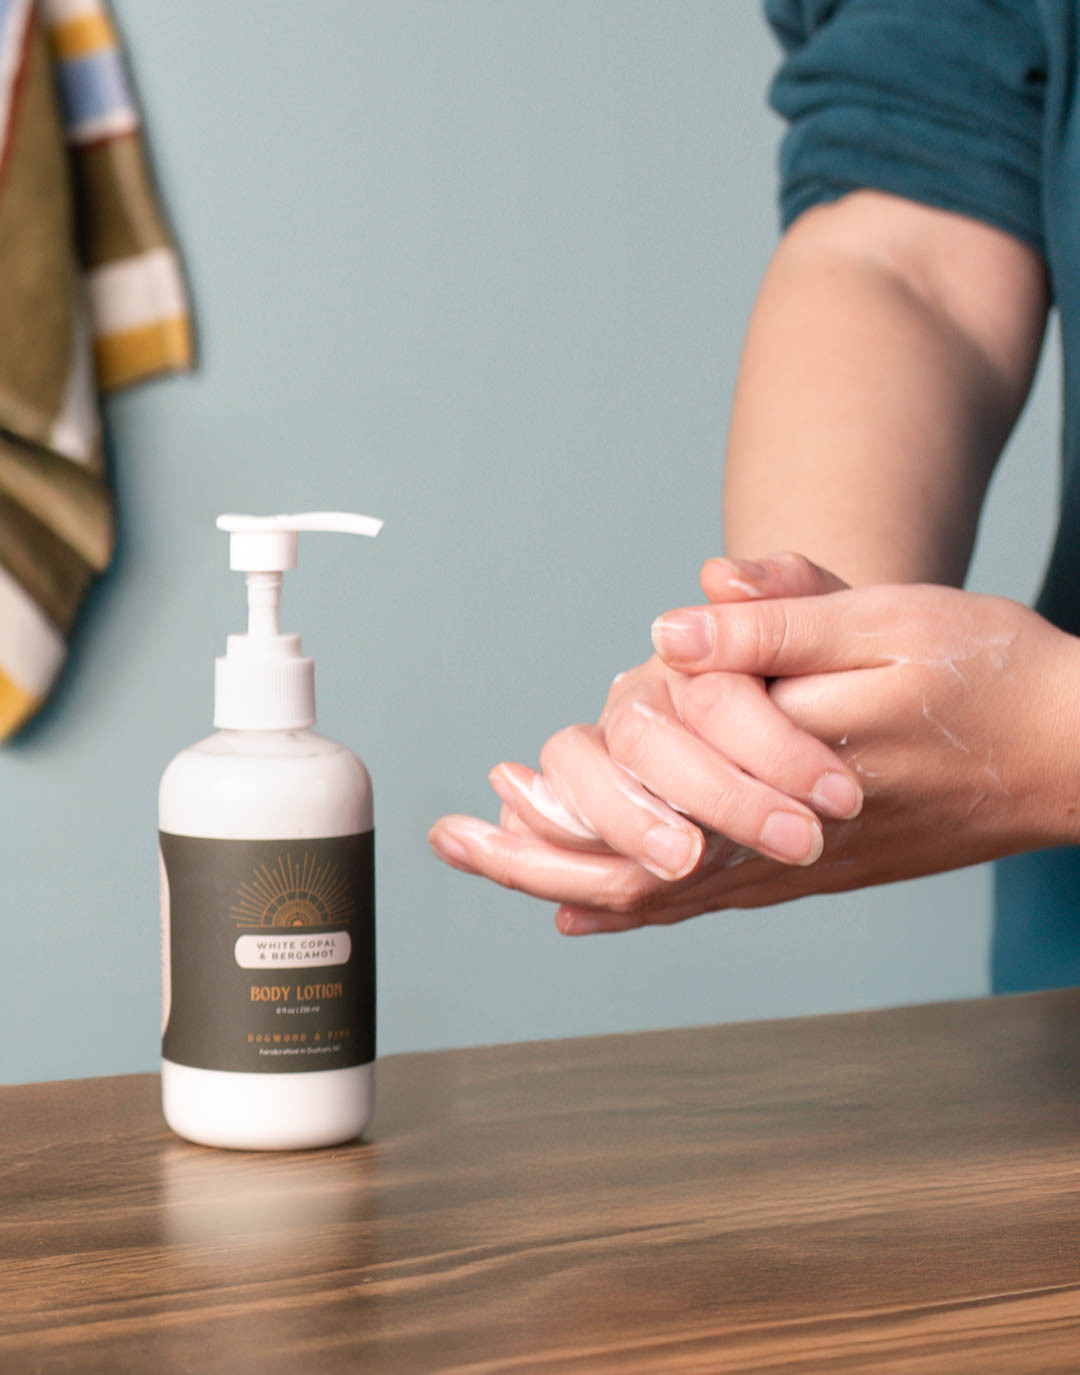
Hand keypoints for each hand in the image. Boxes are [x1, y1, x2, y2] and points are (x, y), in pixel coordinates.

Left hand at [430, 583, 1079, 933]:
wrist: (1077, 753)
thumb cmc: (990, 676)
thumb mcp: (888, 621)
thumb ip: (776, 623)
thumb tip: (670, 629)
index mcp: (785, 774)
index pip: (646, 817)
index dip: (557, 816)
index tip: (481, 804)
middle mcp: (783, 841)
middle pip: (634, 874)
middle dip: (534, 858)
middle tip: (452, 846)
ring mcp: (800, 867)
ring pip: (666, 896)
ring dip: (575, 877)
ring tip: (503, 867)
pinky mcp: (818, 871)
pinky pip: (713, 898)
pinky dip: (645, 901)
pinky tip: (597, 907)